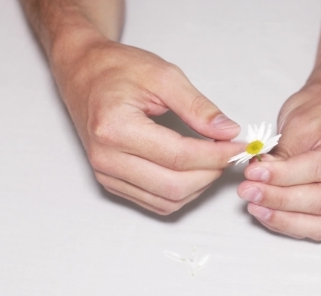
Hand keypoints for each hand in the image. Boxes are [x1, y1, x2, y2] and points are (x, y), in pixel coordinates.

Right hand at [53, 38, 242, 214]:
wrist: (83, 72)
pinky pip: (155, 202)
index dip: (216, 155)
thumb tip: (228, 132)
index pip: (180, 157)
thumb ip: (198, 107)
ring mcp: (106, 174)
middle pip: (175, 186)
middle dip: (211, 173)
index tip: (238, 146)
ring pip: (167, 200)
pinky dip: (181, 192)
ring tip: (213, 160)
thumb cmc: (116, 69)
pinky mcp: (110, 182)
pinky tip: (194, 171)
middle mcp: (106, 158)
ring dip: (199, 186)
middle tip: (228, 153)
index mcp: (116, 128)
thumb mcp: (163, 76)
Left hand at [237, 83, 320, 239]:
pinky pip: (317, 228)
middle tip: (249, 191)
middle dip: (279, 199)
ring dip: (282, 217)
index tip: (254, 174)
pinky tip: (266, 212)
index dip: (284, 176)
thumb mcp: (300, 124)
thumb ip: (281, 156)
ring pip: (320, 223)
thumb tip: (258, 178)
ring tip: (254, 205)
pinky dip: (289, 223)